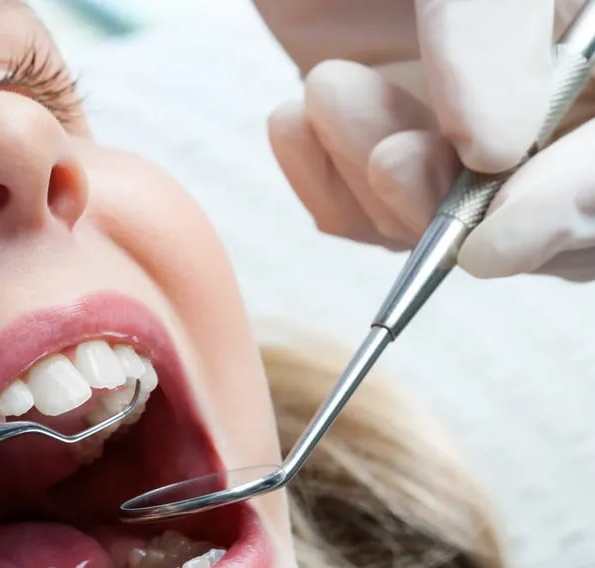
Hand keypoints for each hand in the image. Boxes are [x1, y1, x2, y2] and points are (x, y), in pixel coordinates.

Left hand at [258, 0, 594, 280]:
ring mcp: (462, 129)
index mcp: (593, 54)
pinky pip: (363, 209)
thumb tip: (487, 152)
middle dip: (451, 207)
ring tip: (326, 90)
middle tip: (394, 157)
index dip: (569, 209)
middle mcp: (546, 103)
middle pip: (535, 224)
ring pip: (438, 225)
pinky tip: (294, 122)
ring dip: (373, 184)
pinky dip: (325, 182)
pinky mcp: (387, 136)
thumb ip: (494, 34)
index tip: (491, 240)